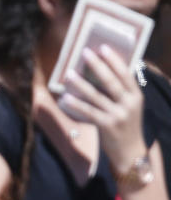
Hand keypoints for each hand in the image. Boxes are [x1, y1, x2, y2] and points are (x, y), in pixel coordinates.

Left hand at [58, 45, 146, 170]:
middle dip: (97, 65)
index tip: (103, 47)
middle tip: (84, 52)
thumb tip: (101, 71)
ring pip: (96, 96)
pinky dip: (75, 104)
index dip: (114, 60)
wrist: (129, 152)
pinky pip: (88, 112)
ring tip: (69, 73)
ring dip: (81, 84)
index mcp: (136, 96)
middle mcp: (129, 104)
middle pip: (110, 81)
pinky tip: (64, 98)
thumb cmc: (125, 124)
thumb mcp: (129, 106)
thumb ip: (119, 92)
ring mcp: (118, 115)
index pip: (126, 74)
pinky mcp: (106, 126)